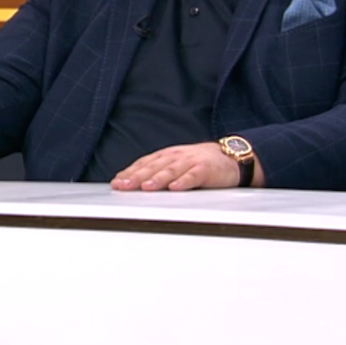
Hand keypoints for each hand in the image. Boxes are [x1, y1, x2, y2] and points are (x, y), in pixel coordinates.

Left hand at [111, 141, 247, 190]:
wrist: (229, 157)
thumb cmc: (198, 163)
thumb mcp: (175, 165)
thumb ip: (157, 172)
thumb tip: (134, 184)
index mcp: (166, 156)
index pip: (144, 164)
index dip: (129, 173)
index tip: (116, 183)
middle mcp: (175, 157)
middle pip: (153, 167)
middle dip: (136, 177)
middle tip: (123, 186)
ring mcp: (190, 162)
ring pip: (171, 170)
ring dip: (157, 179)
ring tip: (146, 187)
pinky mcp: (206, 170)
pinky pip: (193, 176)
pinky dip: (184, 181)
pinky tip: (175, 188)